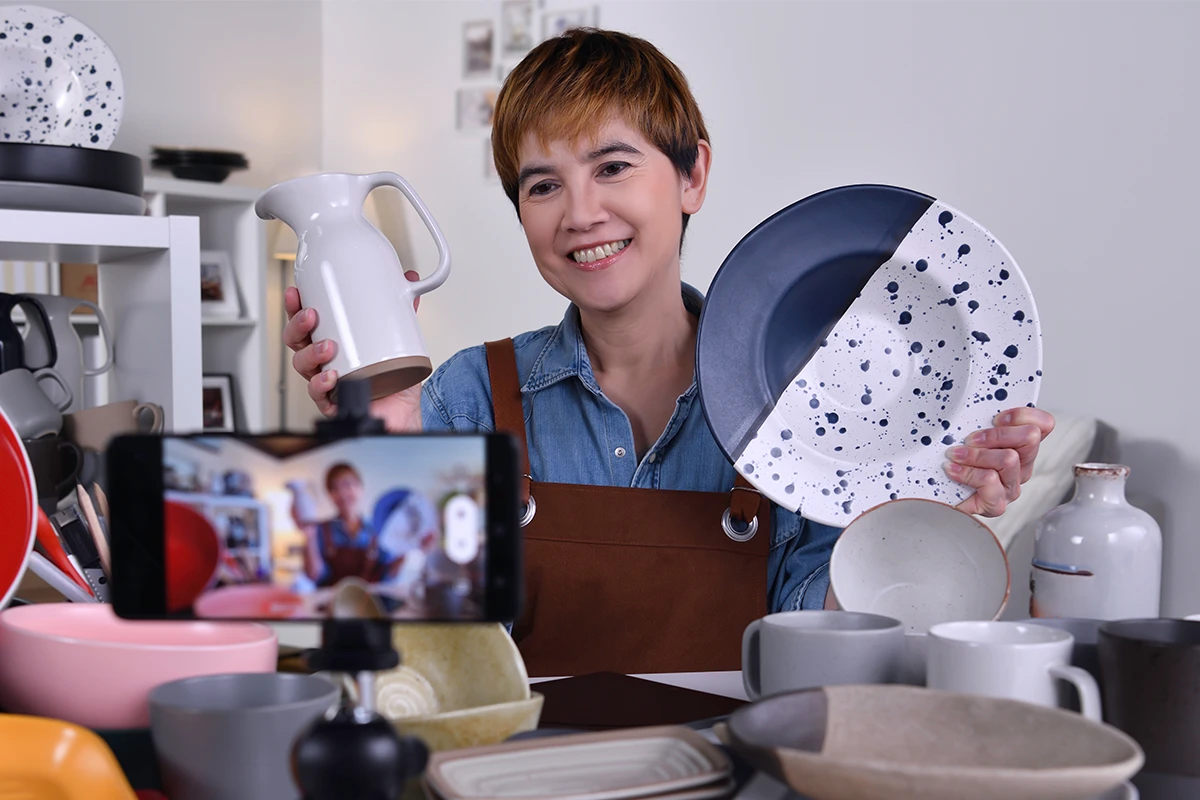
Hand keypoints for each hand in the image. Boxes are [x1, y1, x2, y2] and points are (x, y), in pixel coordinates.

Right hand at [283, 271, 424, 430]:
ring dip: (311, 353)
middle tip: (311, 316)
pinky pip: (319, 394)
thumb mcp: (400, 340)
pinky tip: (331, 376)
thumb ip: (401, 310)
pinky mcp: (334, 403)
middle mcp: (326, 362)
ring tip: (328, 347)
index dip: (295, 307)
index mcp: (334, 342)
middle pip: (297, 341)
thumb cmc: (395, 380)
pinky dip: (322, 385)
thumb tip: (409, 281)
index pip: (306, 322)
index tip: (296, 292)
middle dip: (298, 325)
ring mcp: (327, 382)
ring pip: (303, 366)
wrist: (404, 414)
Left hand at [946, 407, 1055, 516]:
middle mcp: (1021, 466)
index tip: (996, 418)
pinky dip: (967, 472)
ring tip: (957, 455)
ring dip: (976, 454)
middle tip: (972, 439)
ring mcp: (1010, 486)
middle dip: (996, 434)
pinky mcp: (997, 504)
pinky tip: (954, 471)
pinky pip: (990, 480)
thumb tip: (974, 402)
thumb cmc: (954, 463)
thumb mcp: (968, 433)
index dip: (1022, 415)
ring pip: (1009, 458)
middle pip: (1030, 437)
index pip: (1044, 423)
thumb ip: (980, 420)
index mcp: (1020, 447)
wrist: (936, 498)